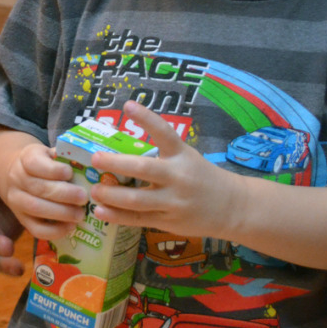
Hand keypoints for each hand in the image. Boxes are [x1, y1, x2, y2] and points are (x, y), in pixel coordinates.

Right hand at [0, 134, 86, 241]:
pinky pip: (36, 230)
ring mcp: (16, 201)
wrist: (18, 176)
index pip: (35, 163)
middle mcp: (17, 180)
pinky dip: (56, 230)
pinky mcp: (22, 220)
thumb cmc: (43, 164)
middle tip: (83, 197)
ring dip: (62, 213)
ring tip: (80, 214)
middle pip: (38, 188)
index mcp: (25, 159)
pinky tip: (71, 226)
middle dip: (64, 194)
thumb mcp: (50, 154)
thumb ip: (65, 157)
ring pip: (36, 208)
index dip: (53, 170)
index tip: (70, 172)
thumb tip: (87, 165)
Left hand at [88, 100, 245, 238]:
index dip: (146, 118)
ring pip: (138, 199)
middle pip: (144, 169)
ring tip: (94, 190)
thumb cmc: (201, 177)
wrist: (232, 207)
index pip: (164, 132)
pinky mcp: (168, 221)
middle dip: (117, 164)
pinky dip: (118, 216)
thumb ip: (161, 153)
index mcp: (181, 155)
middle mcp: (178, 177)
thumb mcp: (186, 157)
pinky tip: (101, 211)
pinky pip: (139, 219)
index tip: (127, 106)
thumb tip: (121, 146)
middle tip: (95, 159)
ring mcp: (173, 201)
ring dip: (113, 195)